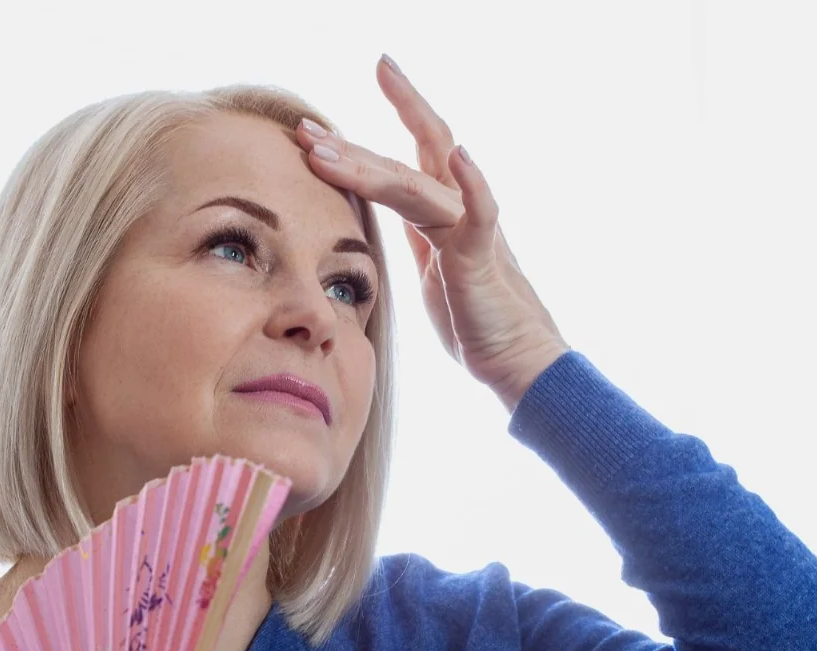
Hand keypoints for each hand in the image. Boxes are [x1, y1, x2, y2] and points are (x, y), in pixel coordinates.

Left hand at [296, 54, 570, 411]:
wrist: (513, 358)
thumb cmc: (474, 320)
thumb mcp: (432, 269)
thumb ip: (418, 236)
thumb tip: (391, 217)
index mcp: (438, 214)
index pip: (398, 164)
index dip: (356, 145)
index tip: (314, 128)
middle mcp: (455, 210)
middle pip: (402, 160)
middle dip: (351, 144)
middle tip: (302, 126)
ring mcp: (469, 229)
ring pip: (416, 185)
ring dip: (368, 166)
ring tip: (326, 150)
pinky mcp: (482, 257)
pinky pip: (481, 215)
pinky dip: (474, 184)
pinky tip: (461, 155)